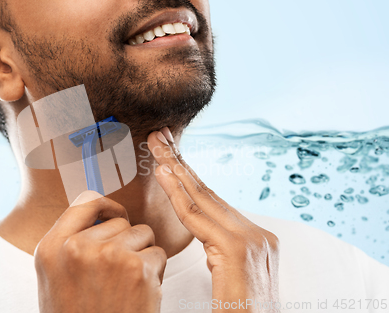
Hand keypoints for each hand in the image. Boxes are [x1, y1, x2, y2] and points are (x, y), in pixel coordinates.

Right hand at [34, 191, 166, 312]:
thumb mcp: (56, 277)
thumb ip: (71, 243)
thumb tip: (103, 214)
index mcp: (52, 247)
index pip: (85, 201)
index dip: (106, 206)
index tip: (116, 216)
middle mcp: (77, 246)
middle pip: (119, 220)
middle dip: (126, 240)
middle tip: (117, 273)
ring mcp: (108, 255)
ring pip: (143, 233)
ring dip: (142, 254)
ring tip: (126, 284)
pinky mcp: (137, 269)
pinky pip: (158, 253)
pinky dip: (155, 272)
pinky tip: (139, 294)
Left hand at [148, 128, 279, 311]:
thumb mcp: (231, 276)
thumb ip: (221, 251)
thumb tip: (205, 237)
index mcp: (255, 238)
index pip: (214, 201)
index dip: (189, 177)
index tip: (169, 157)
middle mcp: (256, 233)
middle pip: (208, 191)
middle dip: (180, 162)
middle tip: (160, 136)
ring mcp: (250, 238)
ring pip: (202, 198)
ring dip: (174, 168)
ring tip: (156, 146)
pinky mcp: (236, 249)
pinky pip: (197, 218)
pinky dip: (176, 194)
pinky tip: (162, 173)